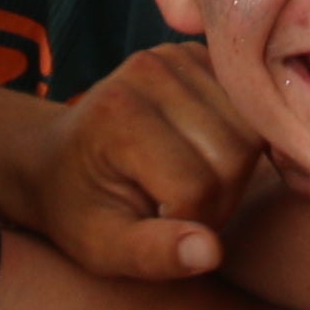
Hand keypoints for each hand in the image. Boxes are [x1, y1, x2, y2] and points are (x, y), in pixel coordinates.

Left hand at [25, 42, 278, 282]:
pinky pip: (251, 109)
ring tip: (188, 183)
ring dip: (232, 172)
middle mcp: (148, 70)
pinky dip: (240, 140)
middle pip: (233, 155)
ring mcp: (176, 55)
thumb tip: (211, 252)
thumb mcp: (102, 248)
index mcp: (118, 114)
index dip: (191, 224)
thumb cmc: (80, 210)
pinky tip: (205, 153)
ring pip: (252, 132)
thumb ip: (153, 254)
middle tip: (177, 209)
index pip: (198, 187)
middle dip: (217, 198)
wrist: (57, 158)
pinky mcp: (198, 55)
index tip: (158, 227)